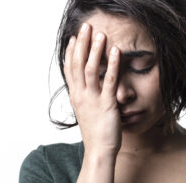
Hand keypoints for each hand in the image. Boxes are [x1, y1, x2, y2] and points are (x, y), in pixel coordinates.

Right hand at [64, 23, 121, 156]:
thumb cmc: (95, 133)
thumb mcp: (86, 112)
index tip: (74, 38)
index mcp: (76, 96)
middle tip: (85, 27)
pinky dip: (111, 65)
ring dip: (95, 50)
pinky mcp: (107, 104)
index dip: (71, 52)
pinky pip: (109, 80)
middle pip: (77, 64)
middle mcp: (81, 95)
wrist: (99, 151)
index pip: (70, 70)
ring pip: (90, 69)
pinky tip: (115, 52)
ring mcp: (93, 99)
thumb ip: (85, 98)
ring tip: (100, 34)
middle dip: (82, 44)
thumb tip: (86, 89)